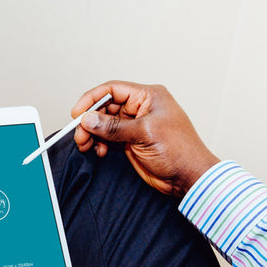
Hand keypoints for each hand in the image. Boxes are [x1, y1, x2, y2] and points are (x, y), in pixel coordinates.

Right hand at [72, 81, 219, 197]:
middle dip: (90, 121)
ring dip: (93, 134)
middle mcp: (141, 108)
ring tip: (86, 145)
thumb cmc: (180, 151)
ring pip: (105, 124)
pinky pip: (109, 138)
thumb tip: (89, 120)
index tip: (77, 113)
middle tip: (80, 135)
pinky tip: (99, 151)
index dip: (92, 99)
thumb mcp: (144, 134)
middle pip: (106, 107)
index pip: (113, 89)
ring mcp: (135, 125)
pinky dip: (100, 143)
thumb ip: (114, 127)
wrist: (189, 177)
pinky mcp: (132, 141)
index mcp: (148, 96)